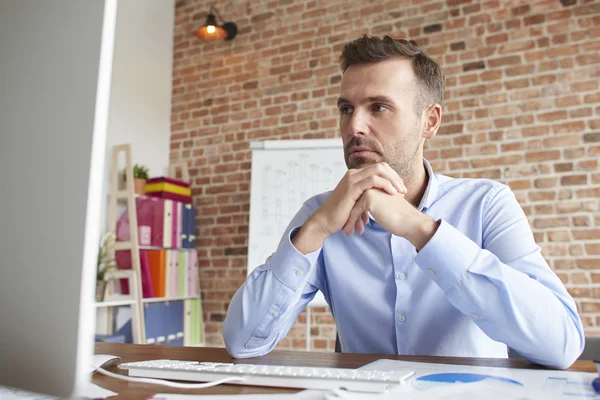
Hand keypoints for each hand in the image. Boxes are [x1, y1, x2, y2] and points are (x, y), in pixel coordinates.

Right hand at [292, 163, 406, 253]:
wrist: (325, 222)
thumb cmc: (340, 215)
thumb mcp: (357, 203)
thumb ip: (367, 198)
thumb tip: (380, 201)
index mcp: (355, 176)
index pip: (379, 169)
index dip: (392, 177)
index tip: (400, 189)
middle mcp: (354, 174)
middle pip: (381, 166)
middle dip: (395, 177)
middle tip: (403, 190)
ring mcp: (352, 179)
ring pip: (379, 170)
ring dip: (393, 180)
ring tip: (400, 192)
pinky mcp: (352, 187)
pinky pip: (373, 180)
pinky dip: (386, 185)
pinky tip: (392, 194)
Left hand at [342, 189, 439, 250]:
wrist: (410, 222)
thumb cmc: (400, 217)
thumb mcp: (385, 205)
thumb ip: (376, 202)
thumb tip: (363, 210)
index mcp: (377, 184)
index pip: (359, 197)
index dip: (354, 211)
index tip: (351, 222)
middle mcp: (373, 184)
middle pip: (354, 200)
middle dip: (349, 215)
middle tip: (346, 228)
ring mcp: (370, 190)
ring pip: (353, 206)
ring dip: (349, 220)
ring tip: (347, 231)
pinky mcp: (369, 198)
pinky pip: (354, 212)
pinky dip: (350, 222)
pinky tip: (349, 232)